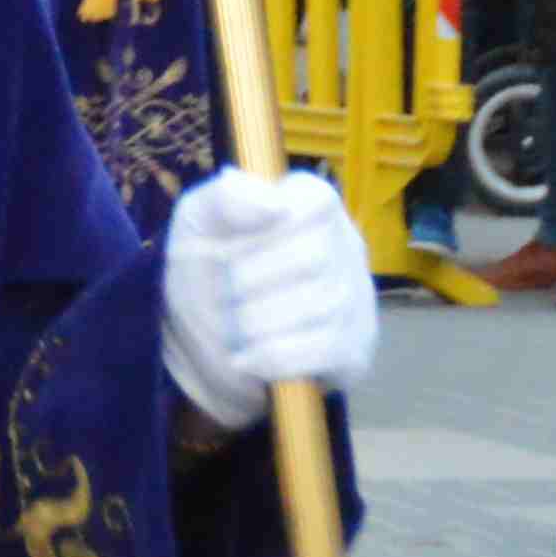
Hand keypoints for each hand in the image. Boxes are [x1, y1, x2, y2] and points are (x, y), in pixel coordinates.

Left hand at [157, 166, 378, 426]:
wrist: (202, 341)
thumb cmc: (206, 268)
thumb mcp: (198, 222)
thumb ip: (226, 198)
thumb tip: (272, 203)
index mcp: (314, 205)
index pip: (314, 202)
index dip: (264, 229)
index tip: (229, 247)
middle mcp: (347, 246)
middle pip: (315, 257)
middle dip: (250, 282)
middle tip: (223, 294)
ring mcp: (357, 300)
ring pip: (321, 306)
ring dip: (256, 323)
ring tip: (233, 328)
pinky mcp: (354, 350)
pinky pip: (325, 352)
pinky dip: (273, 357)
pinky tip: (247, 358)